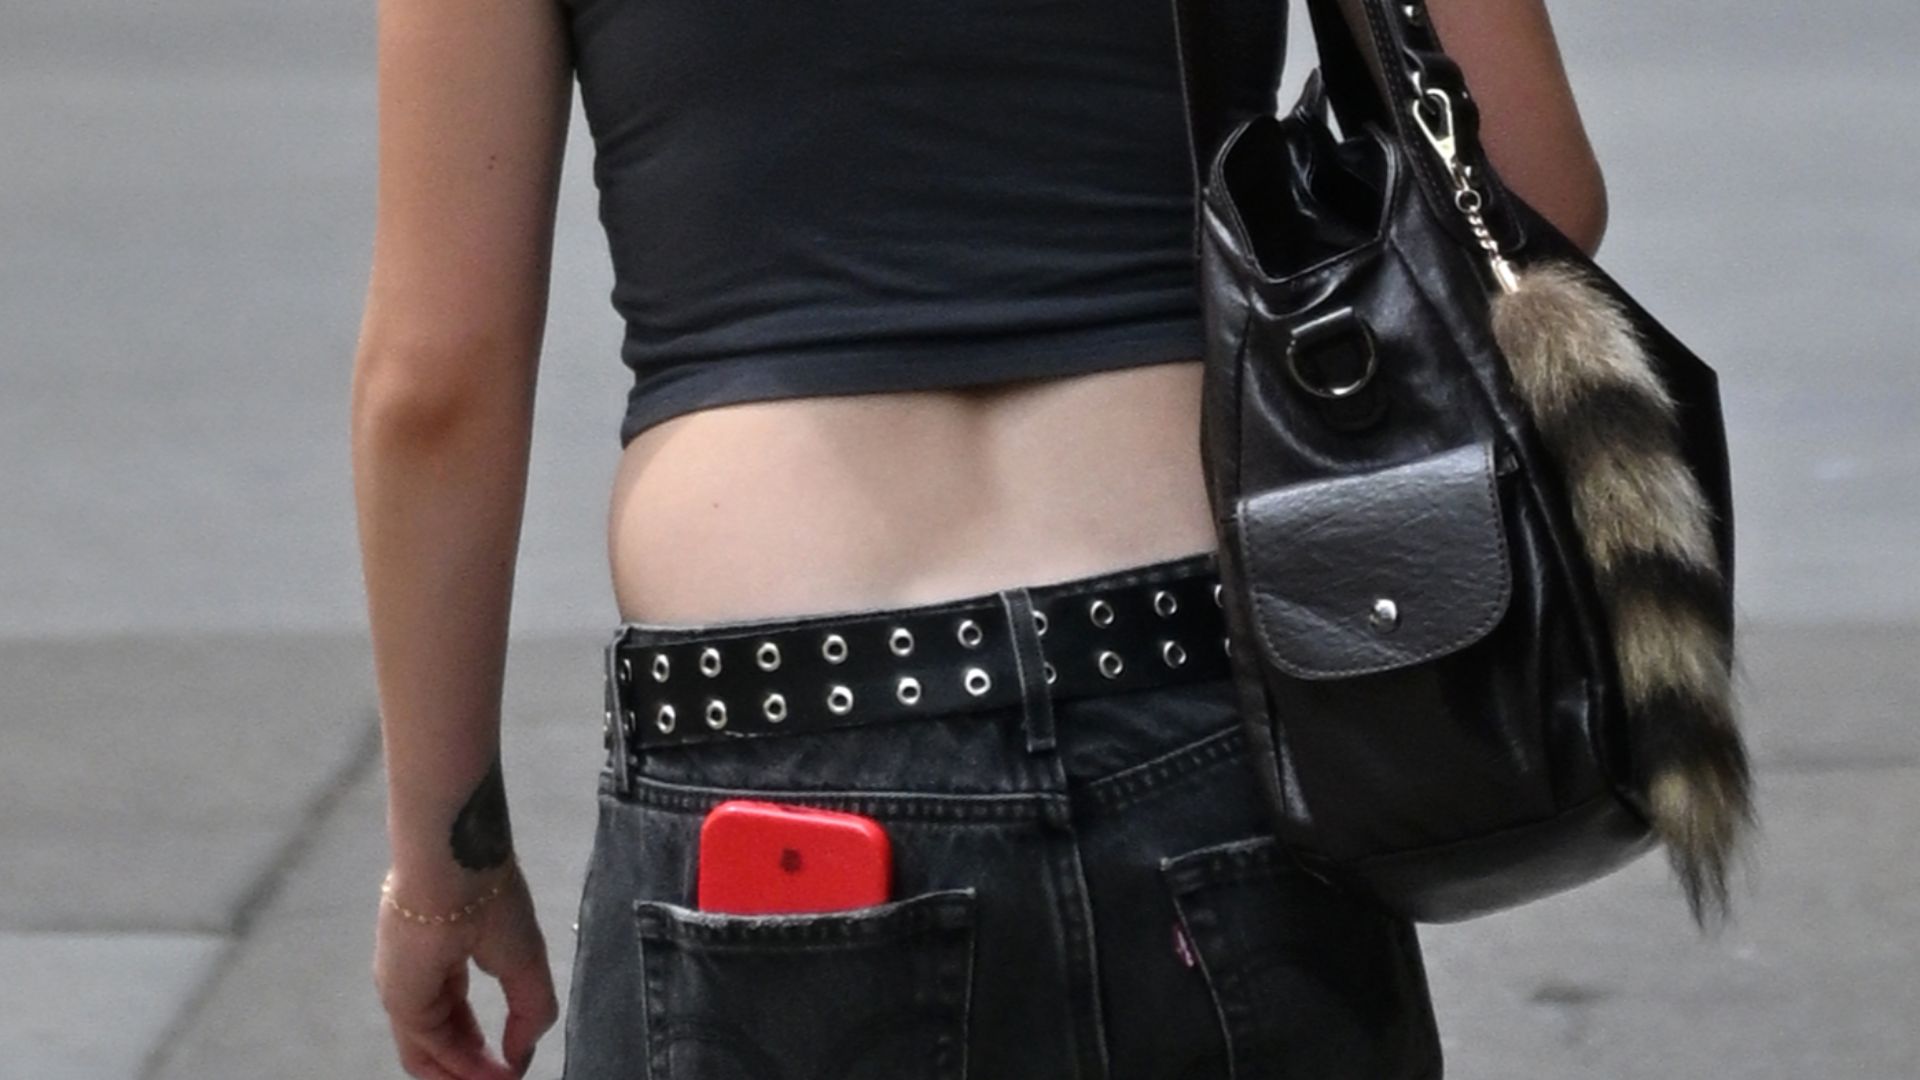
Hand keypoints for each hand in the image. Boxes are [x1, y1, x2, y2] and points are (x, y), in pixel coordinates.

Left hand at [373, 864, 557, 1078]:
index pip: (454, 1012)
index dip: (481, 1043)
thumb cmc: (492, 904)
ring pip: (427, 1051)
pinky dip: (454, 1070)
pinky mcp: (402, 1001)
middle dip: (470, 1066)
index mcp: (444, 958)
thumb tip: (520, 1056)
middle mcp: (420, 980)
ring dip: (461, 1076)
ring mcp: (407, 992)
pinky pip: (426, 1049)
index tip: (509, 1063)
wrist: (459, 872)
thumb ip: (530, 1010)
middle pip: (440, 1037)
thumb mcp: (526, 961)